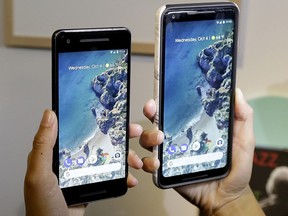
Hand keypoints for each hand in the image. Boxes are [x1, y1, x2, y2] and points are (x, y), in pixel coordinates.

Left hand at [24, 110, 142, 215]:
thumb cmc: (43, 207)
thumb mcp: (39, 175)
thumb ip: (43, 146)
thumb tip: (49, 115)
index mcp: (57, 153)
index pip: (78, 129)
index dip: (97, 120)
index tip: (113, 114)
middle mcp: (71, 159)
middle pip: (99, 140)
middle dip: (119, 136)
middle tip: (132, 132)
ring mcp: (83, 171)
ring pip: (108, 156)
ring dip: (125, 156)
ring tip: (134, 160)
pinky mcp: (92, 182)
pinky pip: (110, 173)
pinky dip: (123, 175)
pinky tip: (129, 176)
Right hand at [140, 88, 264, 215]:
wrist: (227, 196)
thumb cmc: (235, 167)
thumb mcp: (243, 139)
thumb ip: (242, 117)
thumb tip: (237, 92)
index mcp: (193, 126)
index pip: (175, 108)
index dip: (165, 99)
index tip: (161, 92)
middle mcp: (178, 137)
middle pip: (156, 120)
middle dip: (150, 112)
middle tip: (153, 110)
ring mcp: (170, 153)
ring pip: (148, 139)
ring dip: (148, 136)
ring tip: (159, 140)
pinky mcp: (165, 170)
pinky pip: (149, 164)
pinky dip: (148, 162)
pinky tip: (156, 163)